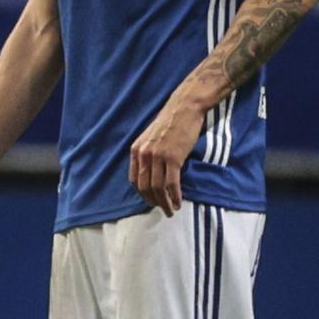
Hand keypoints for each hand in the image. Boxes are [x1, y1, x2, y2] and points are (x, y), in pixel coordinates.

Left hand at [128, 94, 205, 215]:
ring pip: (157, 187)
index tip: (151, 201)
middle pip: (144, 187)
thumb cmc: (171, 122)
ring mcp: (158, 156)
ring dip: (164, 202)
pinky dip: (174, 195)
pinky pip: (171, 183)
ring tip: (171, 210)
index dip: (142, 194)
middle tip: (162, 209)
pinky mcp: (173, 158)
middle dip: (153, 201)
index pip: (134, 180)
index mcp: (136, 150)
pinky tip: (178, 202)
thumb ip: (148, 154)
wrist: (184, 108)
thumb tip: (151, 172)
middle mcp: (144, 155)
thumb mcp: (150, 138)